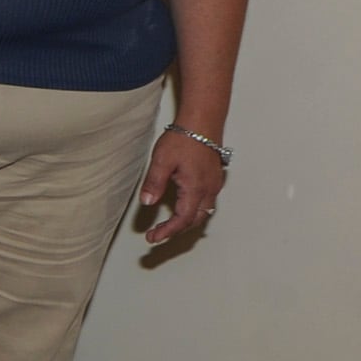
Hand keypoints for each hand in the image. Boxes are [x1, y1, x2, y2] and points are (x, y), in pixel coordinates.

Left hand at [138, 128, 225, 243]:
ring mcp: (214, 184)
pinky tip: (183, 208)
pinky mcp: (214, 178)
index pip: (182, 219)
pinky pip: (206, 202)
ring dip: (186, 221)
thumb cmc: (184, 138)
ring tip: (168, 225)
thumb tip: (147, 202)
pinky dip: (194, 211)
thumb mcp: (162, 161)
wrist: (202, 121)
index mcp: (196, 188)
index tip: (153, 238)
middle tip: (158, 234)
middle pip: (195, 220)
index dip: (168, 231)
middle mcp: (209, 189)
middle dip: (176, 230)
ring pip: (203, 212)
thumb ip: (154, 183)